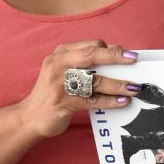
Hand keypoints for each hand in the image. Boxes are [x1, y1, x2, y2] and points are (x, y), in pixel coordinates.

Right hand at [17, 40, 140, 138]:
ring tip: (134, 88)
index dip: (111, 49)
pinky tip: (122, 102)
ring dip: (117, 84)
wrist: (29, 117)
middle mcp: (58, 65)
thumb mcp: (64, 71)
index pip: (90, 46)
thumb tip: (117, 55)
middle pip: (91, 57)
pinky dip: (109, 101)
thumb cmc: (53, 92)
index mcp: (60, 54)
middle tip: (134, 61)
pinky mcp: (63, 103)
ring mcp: (60, 84)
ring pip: (94, 81)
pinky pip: (92, 100)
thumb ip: (85, 63)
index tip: (129, 54)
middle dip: (115, 58)